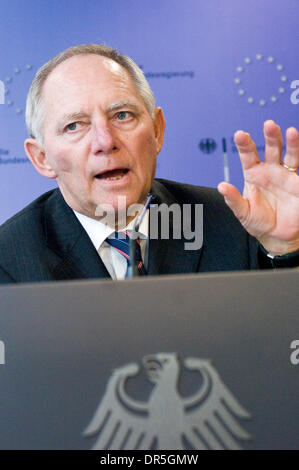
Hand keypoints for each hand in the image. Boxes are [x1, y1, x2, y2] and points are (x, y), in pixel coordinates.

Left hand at [218, 120, 298, 255]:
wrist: (278, 236)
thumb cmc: (258, 223)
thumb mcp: (243, 213)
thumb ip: (233, 200)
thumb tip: (222, 187)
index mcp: (253, 174)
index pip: (248, 155)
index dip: (244, 144)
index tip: (240, 134)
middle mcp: (270, 171)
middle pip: (271, 148)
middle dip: (271, 136)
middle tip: (269, 125)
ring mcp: (286, 175)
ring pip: (290, 155)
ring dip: (291, 143)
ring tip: (291, 132)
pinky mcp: (298, 184)